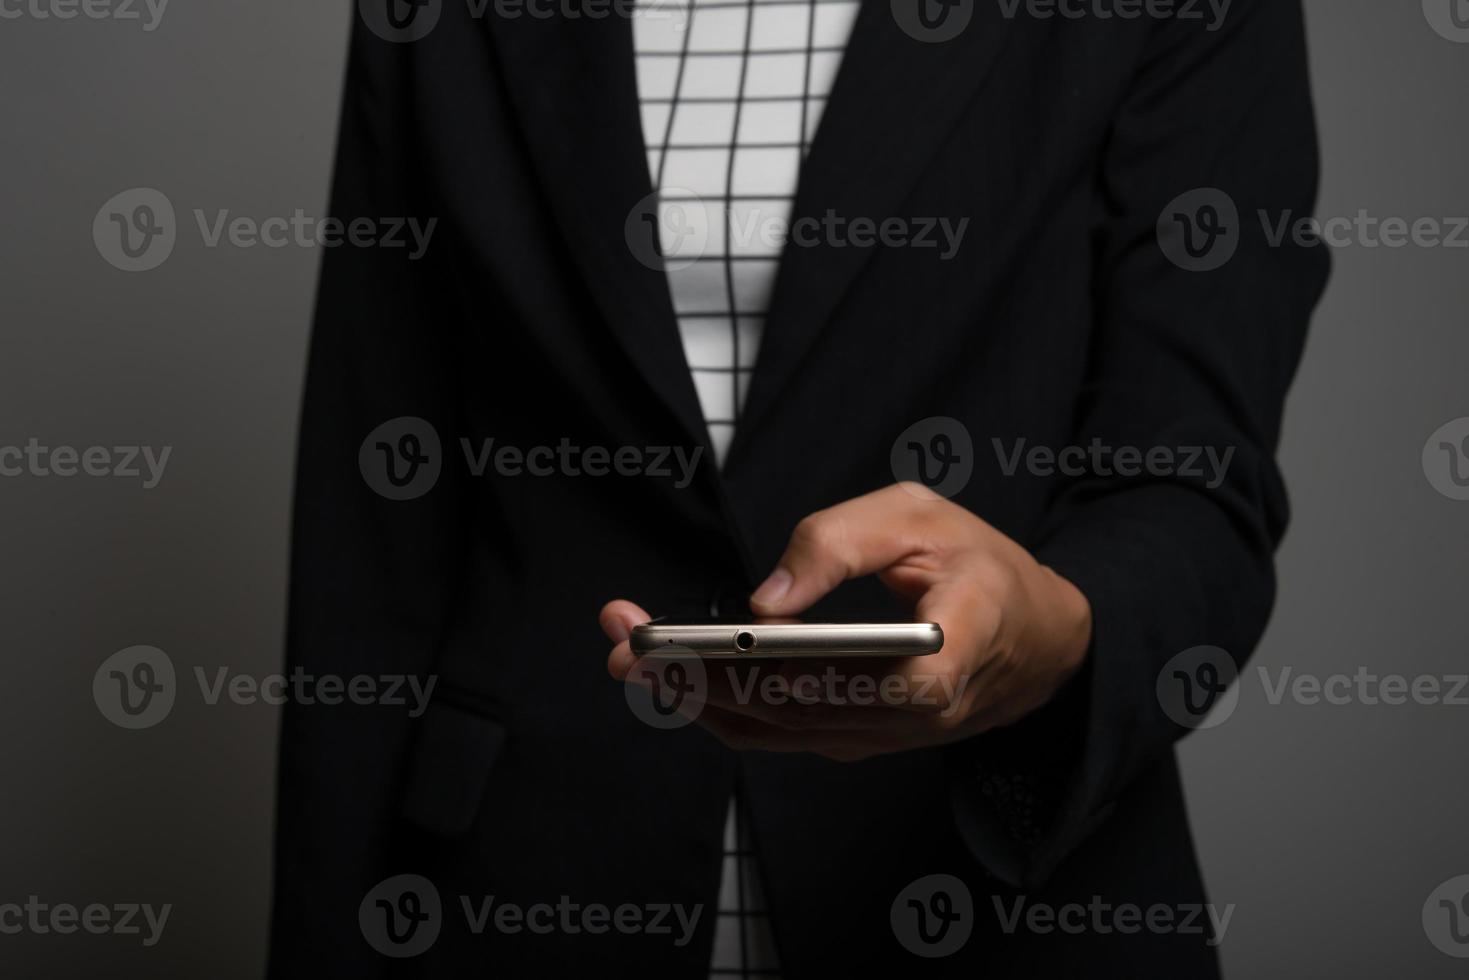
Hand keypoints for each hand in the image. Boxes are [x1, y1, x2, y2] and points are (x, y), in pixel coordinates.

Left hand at [600, 482, 1091, 761]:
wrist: (1031, 639)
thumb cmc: (978, 566)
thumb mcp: (922, 516)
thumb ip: (843, 541)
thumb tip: (765, 597)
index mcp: (954, 651)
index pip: (887, 684)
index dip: (811, 674)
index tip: (744, 654)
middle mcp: (915, 715)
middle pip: (800, 709)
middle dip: (702, 676)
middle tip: (625, 639)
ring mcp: (881, 737)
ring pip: (779, 731)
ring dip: (694, 696)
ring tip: (626, 655)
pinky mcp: (854, 740)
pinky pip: (779, 736)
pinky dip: (719, 712)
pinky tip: (670, 680)